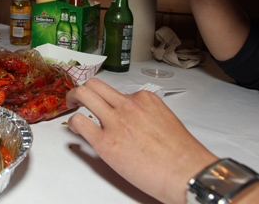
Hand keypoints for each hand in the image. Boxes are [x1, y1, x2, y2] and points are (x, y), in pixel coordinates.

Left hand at [66, 78, 217, 203]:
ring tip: (71, 106)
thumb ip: (145, 114)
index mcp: (145, 99)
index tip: (103, 104)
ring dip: (73, 98)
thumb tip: (132, 119)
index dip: (106, 99)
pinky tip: (77, 130)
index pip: (117, 90)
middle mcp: (128, 105)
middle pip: (95, 84)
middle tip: (77, 97)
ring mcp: (116, 121)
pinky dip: (75, 124)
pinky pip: (80, 122)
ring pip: (84, 94)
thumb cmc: (181, 155)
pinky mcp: (105, 141)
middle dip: (83, 89)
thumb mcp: (165, 121)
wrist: (187, 174)